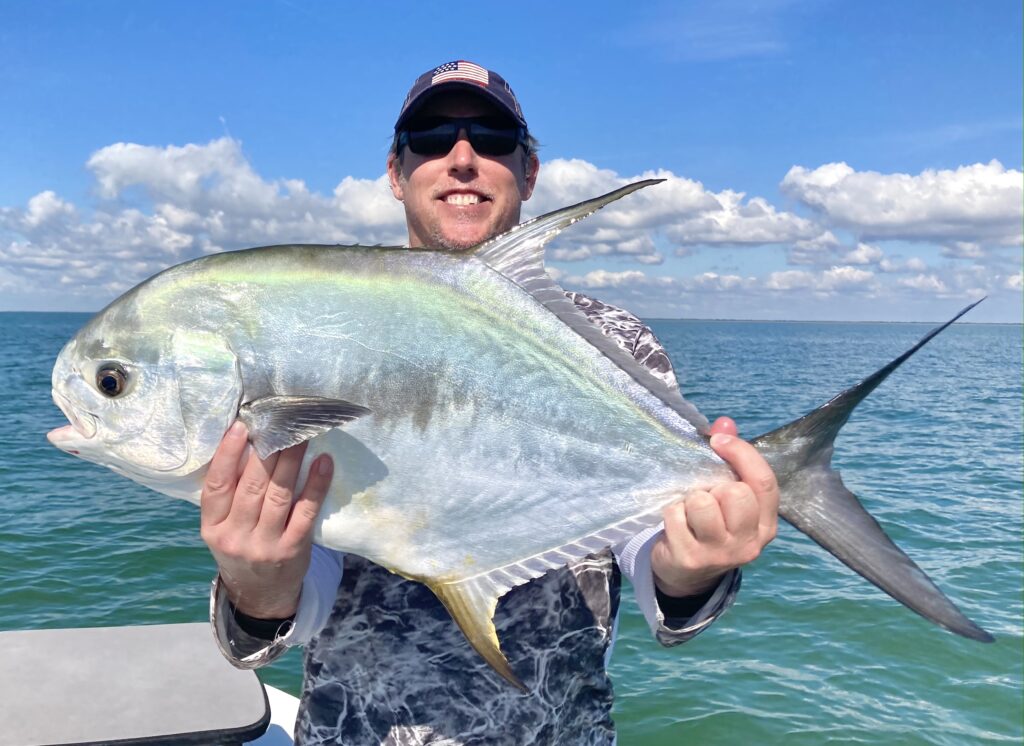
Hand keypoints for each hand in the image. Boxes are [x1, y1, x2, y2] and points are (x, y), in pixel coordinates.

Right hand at [200, 421, 333, 618]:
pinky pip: (306, 511)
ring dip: (292, 461)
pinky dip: (316, 485)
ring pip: (279, 495)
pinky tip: (324, 463)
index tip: (241, 426)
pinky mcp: (293, 549)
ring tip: (302, 435)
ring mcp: (265, 545)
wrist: (261, 593)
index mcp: (212, 527)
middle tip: (281, 423)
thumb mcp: (223, 527)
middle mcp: (235, 537)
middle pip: (252, 487)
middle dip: (267, 452)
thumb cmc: (242, 546)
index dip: (227, 454)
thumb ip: (229, 494)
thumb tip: (248, 442)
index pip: (216, 485)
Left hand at [651, 416, 778, 597]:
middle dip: (714, 486)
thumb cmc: (709, 525)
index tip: (718, 440)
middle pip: (735, 493)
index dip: (742, 454)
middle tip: (705, 497)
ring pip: (703, 503)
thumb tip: (724, 422)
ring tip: (690, 511)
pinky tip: (675, 524)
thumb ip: (730, 458)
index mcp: (766, 524)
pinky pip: (676, 515)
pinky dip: (671, 512)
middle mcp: (749, 543)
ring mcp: (720, 554)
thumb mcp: (726, 496)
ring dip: (690, 500)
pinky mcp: (690, 559)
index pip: (764, 482)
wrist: (686, 574)